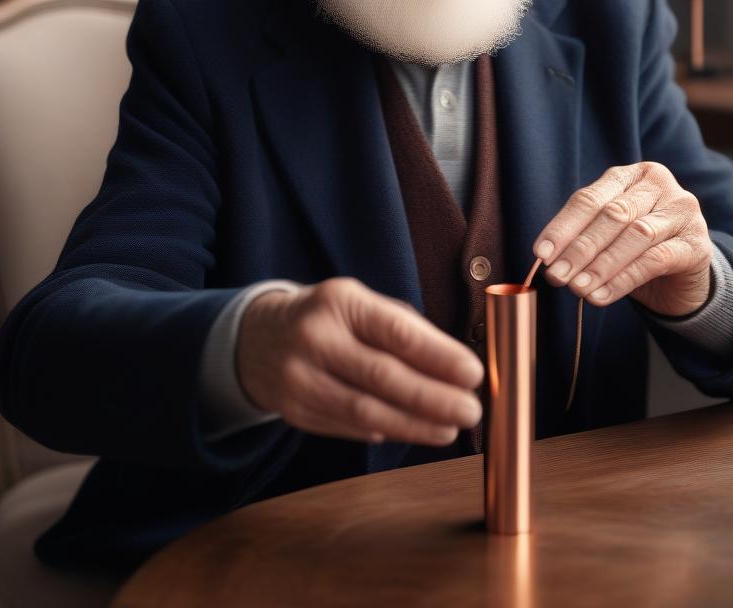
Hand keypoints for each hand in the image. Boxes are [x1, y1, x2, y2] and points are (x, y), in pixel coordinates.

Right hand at [236, 277, 483, 445]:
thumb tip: (455, 364)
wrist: (259, 337)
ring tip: (450, 429)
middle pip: (383, 377)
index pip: (396, 332)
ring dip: (415, 424)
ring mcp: (300, 378)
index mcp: (341, 302)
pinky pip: (350, 427)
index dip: (438, 356)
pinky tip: (413, 430)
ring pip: (367, 412)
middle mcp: (315, 338)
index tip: (473, 373)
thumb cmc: (329, 318)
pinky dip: (387, 431)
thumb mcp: (361, 304)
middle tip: (471, 410)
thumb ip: (405, 329)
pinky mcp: (295, 411)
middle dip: (433, 398)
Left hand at [532, 163, 711, 316]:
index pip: (590, 198)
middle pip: (612, 215)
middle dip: (580, 248)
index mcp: (631, 175)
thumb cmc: (636, 250)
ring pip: (635, 236)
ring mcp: (683, 212)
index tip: (541, 254)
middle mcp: (659, 185)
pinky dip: (623, 279)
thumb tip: (546, 258)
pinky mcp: (697, 244)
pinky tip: (601, 295)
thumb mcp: (608, 235)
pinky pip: (655, 260)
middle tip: (556, 276)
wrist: (682, 276)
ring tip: (577, 288)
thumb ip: (582, 237)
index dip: (563, 227)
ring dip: (600, 266)